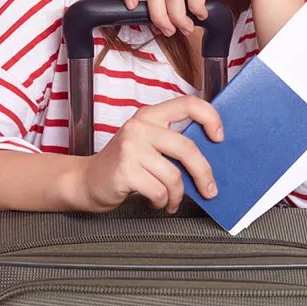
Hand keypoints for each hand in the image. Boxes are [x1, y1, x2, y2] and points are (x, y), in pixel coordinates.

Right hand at [75, 95, 223, 213]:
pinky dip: (163, 201)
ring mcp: (131, 147)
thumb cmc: (123, 164)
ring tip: (172, 200)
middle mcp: (140, 126)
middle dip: (203, 173)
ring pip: (174, 176)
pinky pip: (159, 191)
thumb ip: (171, 143)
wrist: (87, 181)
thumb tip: (210, 157)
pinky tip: (156, 201)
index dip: (210, 118)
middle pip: (187, 148)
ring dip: (177, 195)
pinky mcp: (125, 170)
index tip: (219, 137)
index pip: (188, 104)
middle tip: (210, 189)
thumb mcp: (146, 143)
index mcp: (150, 115)